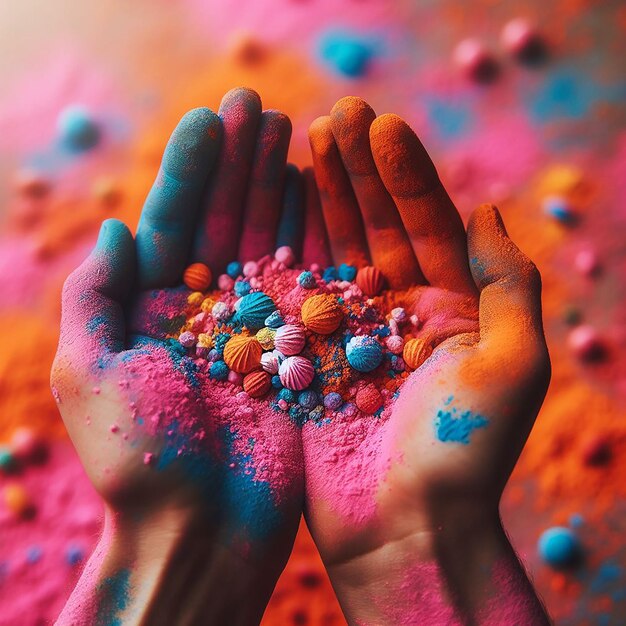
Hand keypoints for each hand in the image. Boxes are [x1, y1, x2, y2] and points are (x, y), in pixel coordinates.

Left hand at [51, 88, 303, 625]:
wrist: (202, 531)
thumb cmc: (140, 460)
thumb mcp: (90, 372)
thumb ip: (95, 298)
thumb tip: (116, 228)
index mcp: (149, 312)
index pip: (171, 224)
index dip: (191, 171)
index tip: (213, 120)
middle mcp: (201, 314)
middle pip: (222, 224)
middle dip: (239, 166)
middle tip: (259, 108)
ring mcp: (251, 331)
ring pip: (266, 247)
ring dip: (278, 191)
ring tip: (297, 136)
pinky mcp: (292, 353)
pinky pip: (302, 287)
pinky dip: (311, 242)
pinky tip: (320, 199)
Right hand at [305, 97, 550, 623]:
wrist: (404, 530)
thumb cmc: (462, 455)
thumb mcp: (511, 366)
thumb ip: (507, 285)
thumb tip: (490, 211)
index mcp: (449, 309)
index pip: (426, 225)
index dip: (403, 175)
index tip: (380, 125)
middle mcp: (396, 313)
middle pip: (373, 228)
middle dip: (355, 172)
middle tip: (334, 116)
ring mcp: (346, 332)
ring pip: (329, 251)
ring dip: (317, 198)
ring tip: (299, 143)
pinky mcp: (304, 356)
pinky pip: (292, 294)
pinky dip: (281, 250)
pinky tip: (270, 207)